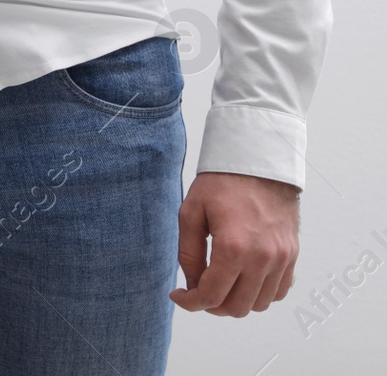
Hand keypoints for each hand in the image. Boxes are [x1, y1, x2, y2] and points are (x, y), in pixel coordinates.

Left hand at [171, 171, 299, 315]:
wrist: (258, 163)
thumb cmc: (221, 183)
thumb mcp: (191, 213)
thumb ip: (189, 253)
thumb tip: (192, 284)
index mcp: (234, 248)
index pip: (211, 295)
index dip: (190, 302)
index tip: (179, 295)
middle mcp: (263, 258)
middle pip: (236, 307)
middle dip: (212, 304)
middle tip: (197, 289)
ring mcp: (282, 259)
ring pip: (259, 304)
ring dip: (236, 301)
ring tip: (219, 284)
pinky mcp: (292, 255)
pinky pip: (279, 291)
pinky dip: (259, 293)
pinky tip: (242, 279)